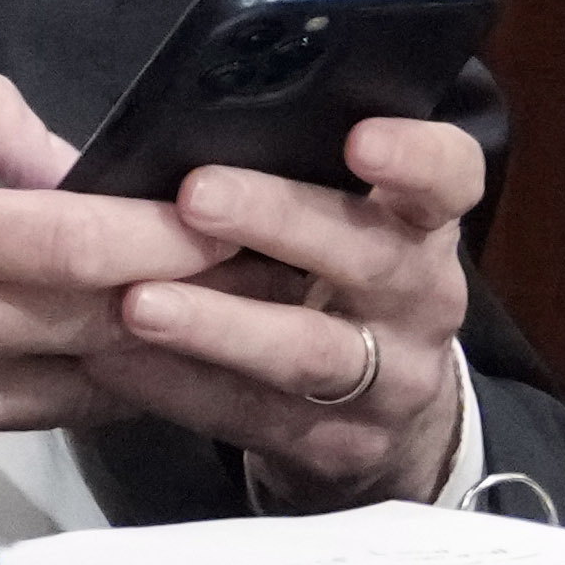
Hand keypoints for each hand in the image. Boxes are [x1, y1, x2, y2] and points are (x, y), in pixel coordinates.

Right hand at [0, 79, 215, 509]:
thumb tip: (64, 153)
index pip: (78, 244)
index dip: (178, 235)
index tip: (243, 215)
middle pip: (104, 326)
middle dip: (204, 301)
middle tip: (281, 272)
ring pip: (83, 391)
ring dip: (157, 359)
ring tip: (227, 322)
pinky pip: (18, 422)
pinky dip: (62, 391)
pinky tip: (94, 363)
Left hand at [88, 109, 482, 503]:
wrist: (390, 423)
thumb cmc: (342, 289)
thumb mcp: (353, 228)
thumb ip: (304, 179)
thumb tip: (186, 117)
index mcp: (423, 229)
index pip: (451, 179)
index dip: (417, 159)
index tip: (359, 139)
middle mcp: (421, 302)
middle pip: (369, 257)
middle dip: (281, 222)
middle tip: (197, 196)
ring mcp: (388, 382)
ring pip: (308, 352)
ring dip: (221, 325)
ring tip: (140, 302)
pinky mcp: (336, 446)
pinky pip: (251, 418)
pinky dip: (179, 389)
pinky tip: (113, 362)